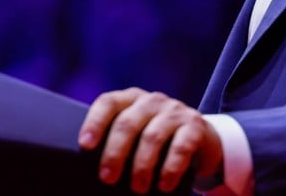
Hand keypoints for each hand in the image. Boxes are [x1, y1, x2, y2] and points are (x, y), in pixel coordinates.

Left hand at [79, 87, 223, 193]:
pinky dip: (171, 168)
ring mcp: (174, 111)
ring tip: (138, 188)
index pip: (108, 103)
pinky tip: (164, 185)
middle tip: (107, 178)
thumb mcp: (137, 134)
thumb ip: (118, 142)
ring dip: (142, 165)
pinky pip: (181, 147)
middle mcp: (152, 100)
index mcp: (131, 99)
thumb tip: (94, 172)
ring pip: (152, 136)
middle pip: (127, 123)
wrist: (201, 139)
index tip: (85, 145)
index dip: (95, 122)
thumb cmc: (157, 141)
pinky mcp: (195, 125)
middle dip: (115, 153)